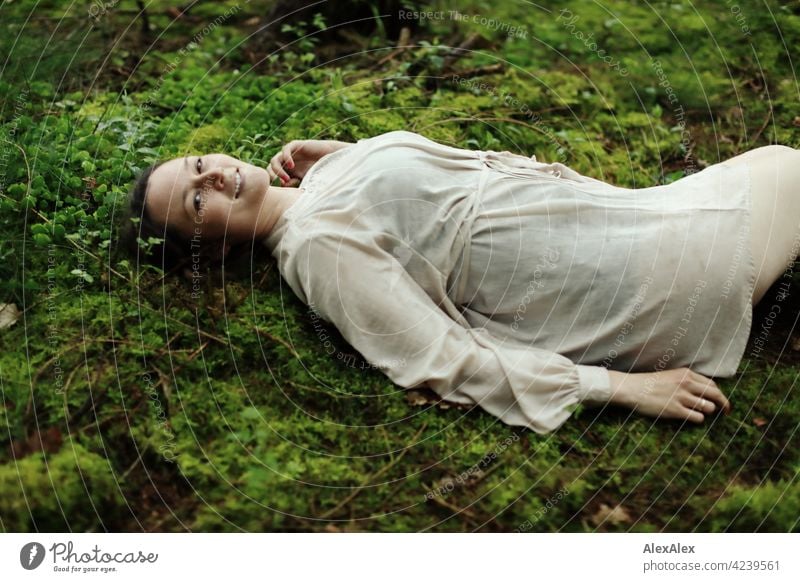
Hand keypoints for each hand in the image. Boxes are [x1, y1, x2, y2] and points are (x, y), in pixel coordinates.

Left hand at [268, 139, 351, 186]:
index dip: (274, 181)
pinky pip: (285, 150)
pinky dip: (286, 158)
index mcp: (286, 169)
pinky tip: (291, 166)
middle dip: (273, 175)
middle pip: (271, 167)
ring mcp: (289, 153)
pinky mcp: (295, 145)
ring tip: (286, 178)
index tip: (282, 188)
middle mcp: (285, 161)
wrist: (331, 159)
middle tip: (280, 183)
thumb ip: (294, 183)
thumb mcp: (305, 180)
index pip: (272, 174)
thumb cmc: (319, 171)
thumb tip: (282, 185)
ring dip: (278, 170)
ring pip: (275, 159)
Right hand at [607, 367, 730, 423]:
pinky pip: (698, 418)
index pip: (712, 385)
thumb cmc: (648, 383)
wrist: (631, 389)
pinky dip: (697, 419)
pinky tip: (689, 417)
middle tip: (725, 411)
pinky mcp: (676, 410)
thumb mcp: (670, 376)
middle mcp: (686, 384)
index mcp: (686, 374)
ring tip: (697, 412)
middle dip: (724, 404)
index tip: (721, 401)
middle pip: (715, 395)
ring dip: (706, 412)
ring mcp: (681, 397)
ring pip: (708, 407)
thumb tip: (704, 393)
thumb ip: (687, 381)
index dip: (719, 394)